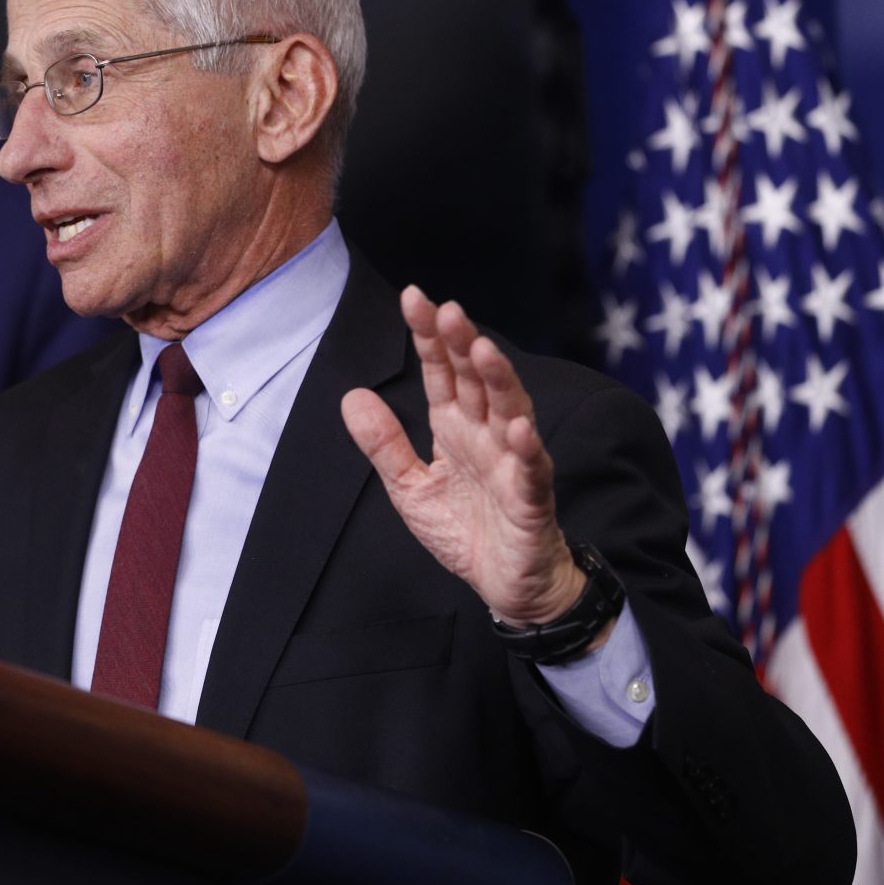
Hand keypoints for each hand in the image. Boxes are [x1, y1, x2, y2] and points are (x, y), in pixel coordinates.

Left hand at [340, 287, 585, 626]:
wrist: (508, 586)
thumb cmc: (466, 530)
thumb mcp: (409, 487)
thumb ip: (384, 443)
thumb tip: (352, 396)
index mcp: (455, 427)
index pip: (442, 373)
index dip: (430, 338)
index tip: (414, 299)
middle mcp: (487, 434)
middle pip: (477, 380)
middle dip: (463, 344)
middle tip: (448, 310)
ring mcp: (513, 463)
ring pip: (510, 412)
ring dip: (498, 381)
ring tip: (483, 350)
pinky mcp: (531, 499)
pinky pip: (531, 470)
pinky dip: (527, 449)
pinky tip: (517, 428)